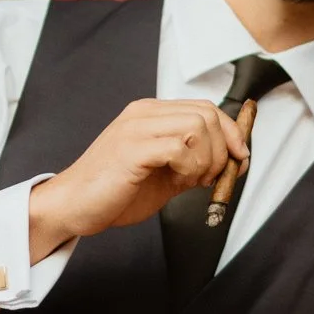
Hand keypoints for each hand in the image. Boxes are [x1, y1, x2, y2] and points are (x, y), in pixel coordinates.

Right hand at [28, 97, 250, 262]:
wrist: (74, 206)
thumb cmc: (116, 192)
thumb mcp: (165, 173)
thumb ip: (194, 162)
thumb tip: (233, 160)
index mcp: (150, 113)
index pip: (206, 107)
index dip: (231, 133)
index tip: (240, 159)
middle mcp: (144, 113)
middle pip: (207, 114)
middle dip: (222, 149)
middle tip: (209, 178)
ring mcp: (136, 128)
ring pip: (198, 127)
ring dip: (207, 160)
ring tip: (190, 181)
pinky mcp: (132, 149)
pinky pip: (180, 148)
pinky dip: (190, 168)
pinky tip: (178, 182)